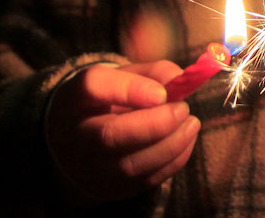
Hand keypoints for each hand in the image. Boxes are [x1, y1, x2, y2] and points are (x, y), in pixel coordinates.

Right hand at [45, 61, 200, 203]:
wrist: (81, 141)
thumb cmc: (112, 101)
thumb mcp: (127, 77)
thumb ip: (155, 74)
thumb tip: (178, 79)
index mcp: (76, 96)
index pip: (93, 87)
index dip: (131, 88)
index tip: (162, 93)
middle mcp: (74, 134)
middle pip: (109, 135)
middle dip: (157, 123)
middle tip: (183, 109)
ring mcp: (86, 168)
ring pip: (130, 165)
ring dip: (171, 144)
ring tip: (191, 124)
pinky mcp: (106, 190)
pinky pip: (143, 182)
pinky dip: (173, 161)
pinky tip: (184, 142)